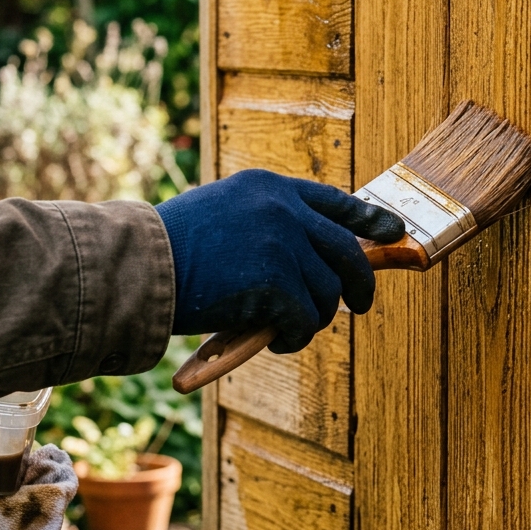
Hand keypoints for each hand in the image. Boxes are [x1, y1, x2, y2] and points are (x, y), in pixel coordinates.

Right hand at [155, 170, 404, 350]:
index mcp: (269, 187)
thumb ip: (268, 225)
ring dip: (315, 318)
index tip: (393, 232)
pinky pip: (306, 319)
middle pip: (346, 250)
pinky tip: (274, 342)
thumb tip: (312, 260)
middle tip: (360, 305)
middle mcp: (282, 208)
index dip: (369, 219)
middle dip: (360, 283)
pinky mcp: (275, 282)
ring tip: (289, 330)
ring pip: (328, 292)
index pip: (335, 200)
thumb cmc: (169, 249)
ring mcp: (282, 243)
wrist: (136, 267)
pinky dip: (296, 338)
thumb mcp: (224, 216)